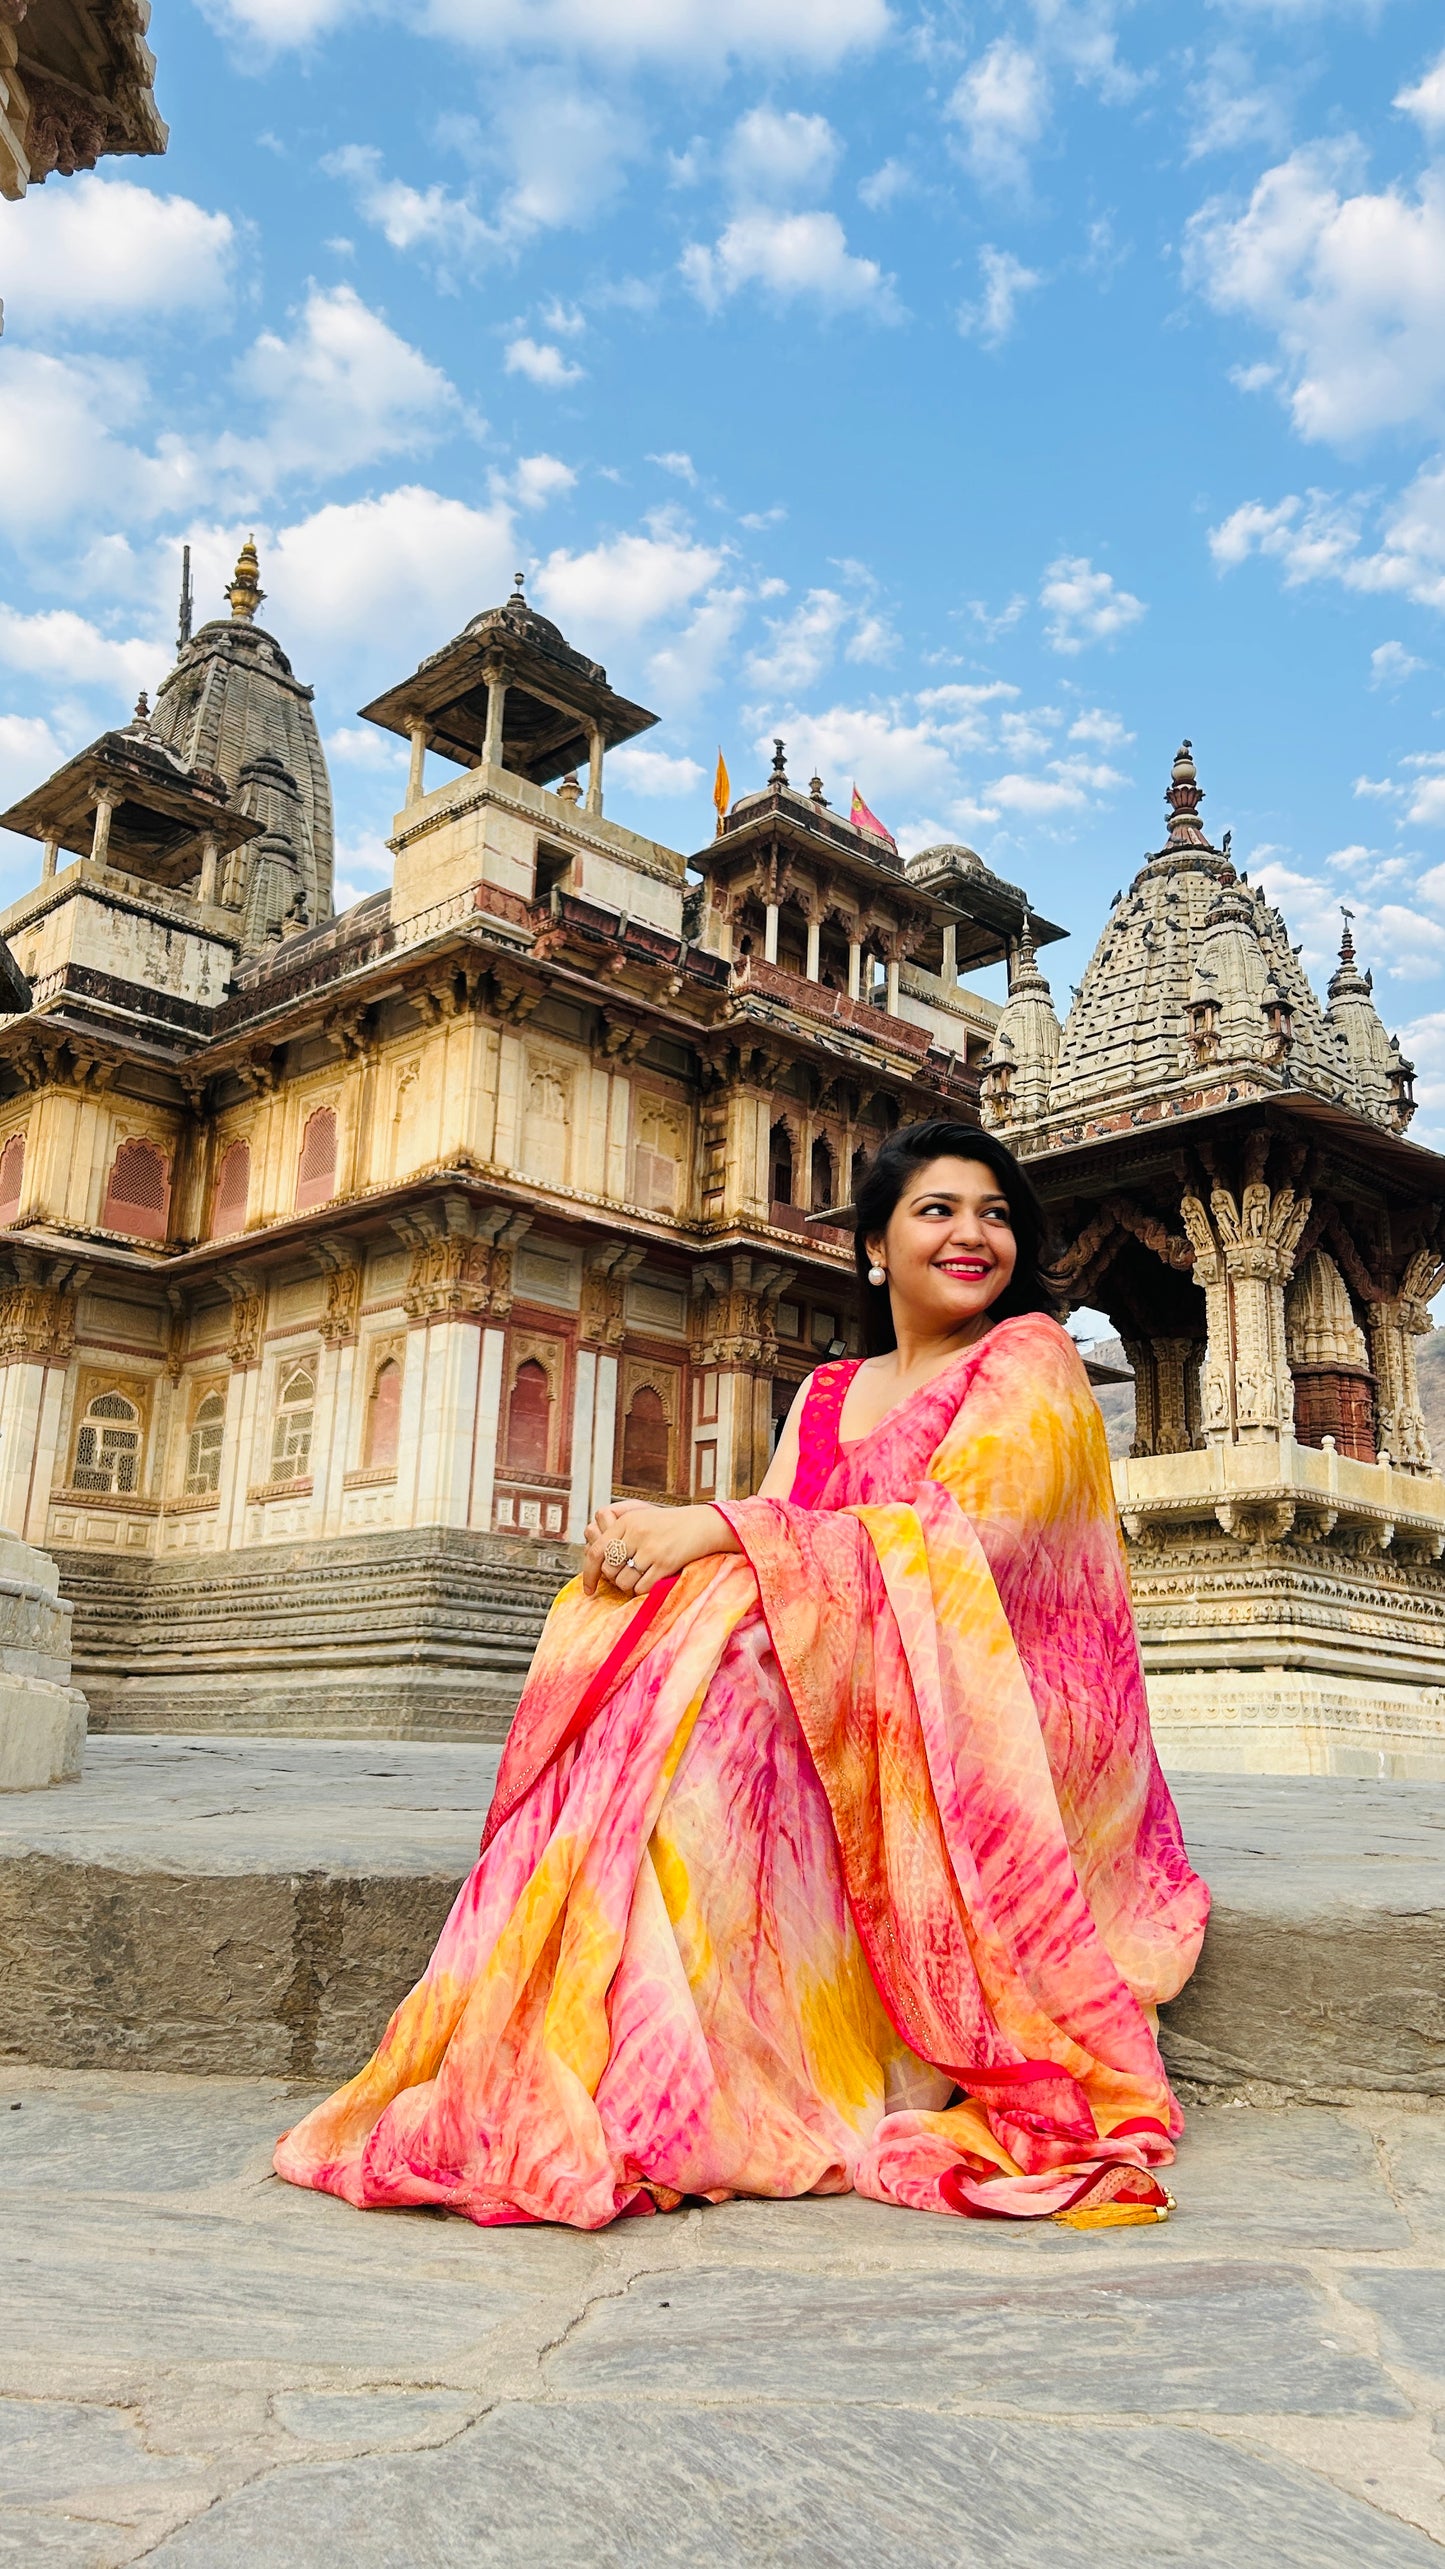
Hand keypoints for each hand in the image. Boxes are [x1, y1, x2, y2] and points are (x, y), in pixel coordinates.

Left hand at [581, 1500, 737, 1596]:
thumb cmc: (668, 1524)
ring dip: (629, 1585)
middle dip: (615, 1578)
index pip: (596, 1551)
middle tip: (627, 1574)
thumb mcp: (639, 1516)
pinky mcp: (664, 1564)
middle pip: (609, 1570)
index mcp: (626, 1521)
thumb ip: (615, 1530)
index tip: (588, 1588)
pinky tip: (651, 1579)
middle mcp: (636, 1533)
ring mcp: (651, 1549)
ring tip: (641, 1575)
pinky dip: (643, 1589)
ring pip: (623, 1582)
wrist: (701, 1525)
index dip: (588, 1573)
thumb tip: (591, 1550)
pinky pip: (641, 1588)